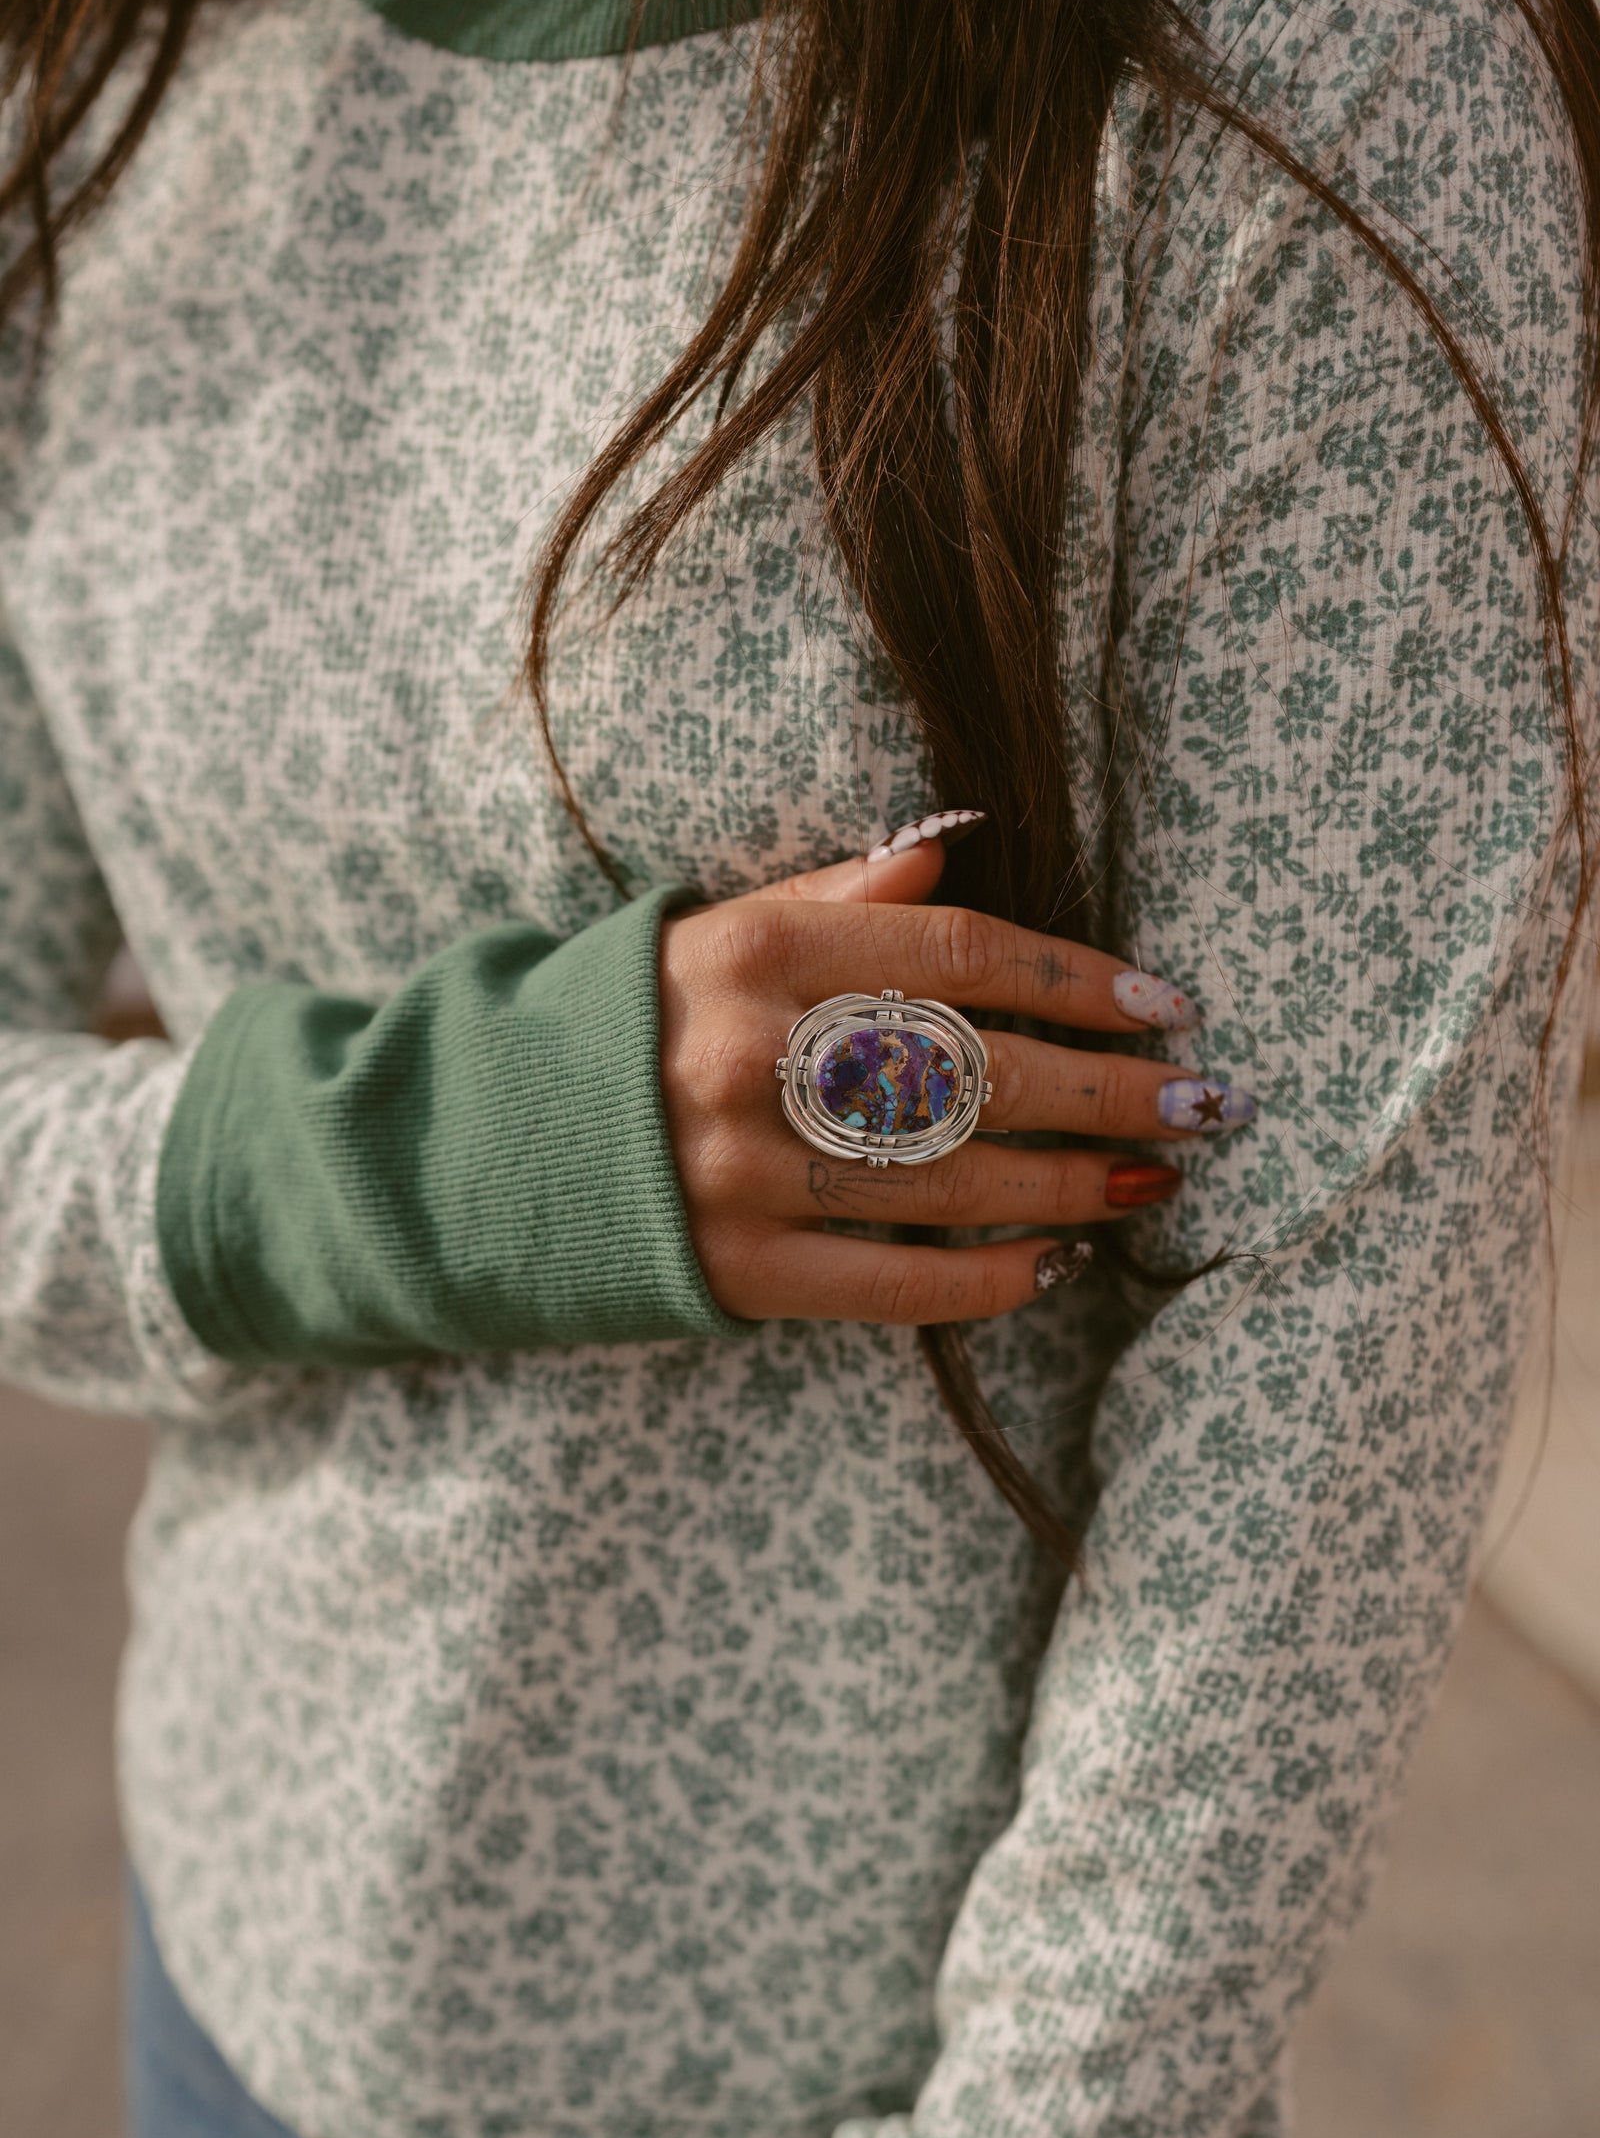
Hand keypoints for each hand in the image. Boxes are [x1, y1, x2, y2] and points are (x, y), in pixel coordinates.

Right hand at [659, 817, 1252, 1324]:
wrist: (489, 1138)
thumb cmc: (632, 1018)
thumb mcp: (718, 928)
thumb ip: (839, 895)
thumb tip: (954, 852)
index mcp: (761, 951)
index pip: (960, 958)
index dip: (1078, 981)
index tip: (1163, 1002)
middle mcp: (758, 1056)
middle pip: (981, 1071)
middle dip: (1111, 1089)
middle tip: (1206, 1102)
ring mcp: (746, 1171)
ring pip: (955, 1180)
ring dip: (1074, 1186)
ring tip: (1153, 1181)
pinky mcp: (738, 1268)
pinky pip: (894, 1285)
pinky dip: (986, 1278)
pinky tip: (1054, 1265)